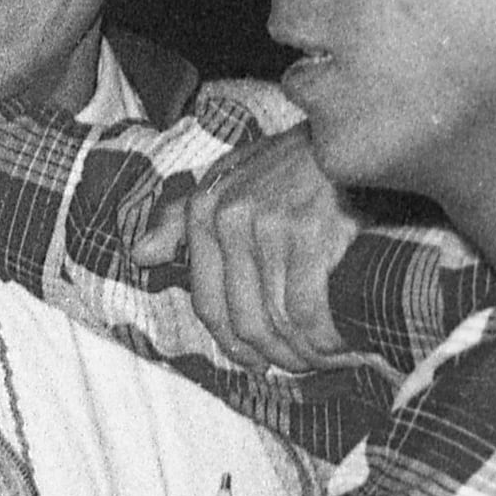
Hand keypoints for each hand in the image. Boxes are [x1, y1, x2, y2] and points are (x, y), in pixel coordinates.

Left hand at [127, 129, 353, 374]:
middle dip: (275, 355)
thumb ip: (183, 217)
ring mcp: (269, 228)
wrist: (354, 128)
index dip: (233, 344)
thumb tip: (141, 254)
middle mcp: (229, 220)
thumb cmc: (292, 161)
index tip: (257, 362)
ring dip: (304, 353)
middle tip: (302, 366)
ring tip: (327, 360)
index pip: (208, 304)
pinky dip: (325, 339)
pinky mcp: (310, 235)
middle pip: (245, 320)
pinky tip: (343, 346)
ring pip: (277, 320)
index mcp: (205, 210)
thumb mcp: (231, 177)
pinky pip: (308, 310)